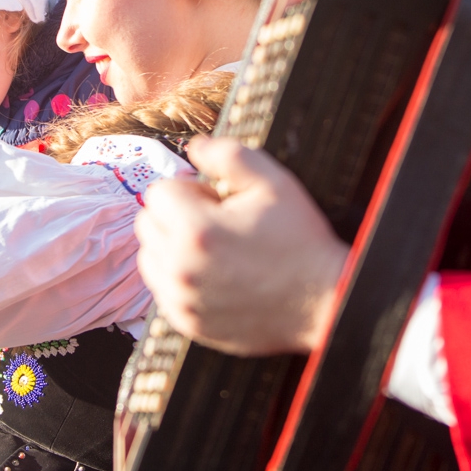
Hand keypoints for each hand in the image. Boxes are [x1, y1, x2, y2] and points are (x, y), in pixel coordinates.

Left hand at [135, 135, 348, 355]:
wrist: (323, 302)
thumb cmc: (300, 240)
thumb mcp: (274, 182)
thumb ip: (229, 155)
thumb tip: (193, 146)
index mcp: (196, 230)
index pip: (159, 193)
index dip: (190, 190)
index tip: (219, 201)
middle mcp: (180, 268)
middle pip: (147, 224)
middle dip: (175, 217)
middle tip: (218, 225)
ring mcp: (182, 300)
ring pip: (150, 258)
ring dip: (172, 248)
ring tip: (215, 251)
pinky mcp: (187, 323)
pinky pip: (162, 291)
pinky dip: (179, 279)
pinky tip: (215, 276)